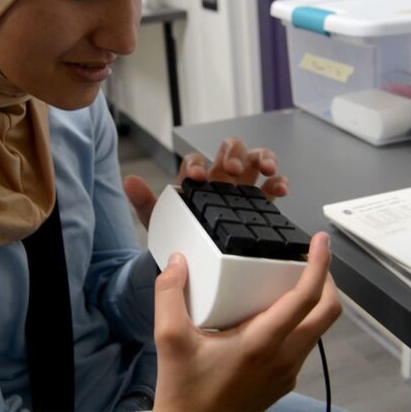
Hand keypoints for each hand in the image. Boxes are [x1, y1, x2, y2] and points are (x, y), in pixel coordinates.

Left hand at [124, 137, 288, 227]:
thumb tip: (129, 180)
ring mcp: (242, 187)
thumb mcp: (158, 220)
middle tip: (232, 169)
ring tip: (267, 169)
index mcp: (196, 179)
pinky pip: (273, 186)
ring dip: (262, 158)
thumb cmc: (177, 234)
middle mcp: (220, 178)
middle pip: (230, 149)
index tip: (198, 178)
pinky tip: (281, 189)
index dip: (198, 164)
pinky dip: (279, 182)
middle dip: (233, 153)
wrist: (194, 262)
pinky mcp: (261, 203)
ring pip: (254, 159)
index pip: (196, 160)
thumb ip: (143, 201)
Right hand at [152, 232, 340, 411]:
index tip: (320, 241)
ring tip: (292, 280)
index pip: (307, 298)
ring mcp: (287, 372)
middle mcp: (284, 358)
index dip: (320, 265)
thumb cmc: (185, 390)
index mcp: (262, 343)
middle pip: (328, 313)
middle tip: (311, 258)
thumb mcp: (170, 340)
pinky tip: (275, 313)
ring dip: (316, 302)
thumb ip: (170, 295)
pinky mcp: (283, 382)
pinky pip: (304, 344)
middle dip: (327, 280)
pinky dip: (302, 321)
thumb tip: (177, 261)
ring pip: (319, 330)